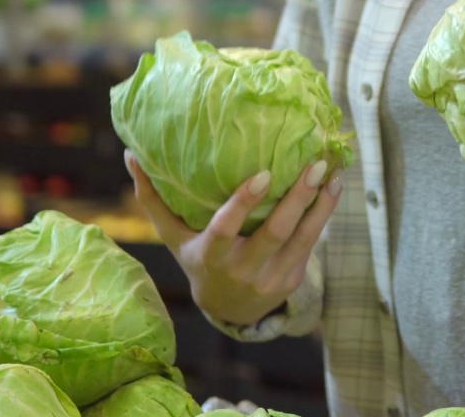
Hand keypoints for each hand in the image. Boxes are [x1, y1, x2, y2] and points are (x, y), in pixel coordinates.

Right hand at [124, 151, 342, 324]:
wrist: (228, 309)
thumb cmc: (196, 258)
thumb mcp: (173, 237)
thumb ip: (153, 199)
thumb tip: (130, 155)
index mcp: (210, 255)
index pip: (227, 229)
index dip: (244, 203)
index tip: (264, 174)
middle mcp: (242, 268)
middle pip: (275, 232)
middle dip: (297, 199)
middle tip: (314, 165)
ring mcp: (271, 276)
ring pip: (302, 238)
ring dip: (321, 205)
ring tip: (333, 173)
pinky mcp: (291, 277)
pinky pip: (311, 243)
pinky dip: (324, 214)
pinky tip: (334, 187)